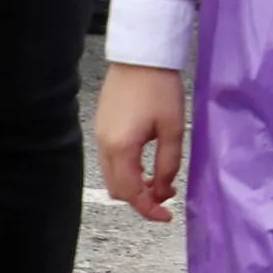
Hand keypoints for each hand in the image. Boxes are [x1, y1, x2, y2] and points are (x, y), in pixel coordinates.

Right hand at [93, 62, 186, 219]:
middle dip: (141, 199)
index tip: (166, 216)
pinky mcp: (103, 127)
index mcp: (121, 148)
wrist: (141, 55)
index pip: (131, 193)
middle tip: (166, 195)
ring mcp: (100, 137)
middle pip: (118, 189)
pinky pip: (112, 160)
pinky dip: (128, 169)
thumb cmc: (159, 87)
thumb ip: (169, 162)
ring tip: (161, 179)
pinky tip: (147, 162)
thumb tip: (164, 188)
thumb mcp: (173, 127)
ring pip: (114, 176)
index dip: (148, 209)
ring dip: (135, 184)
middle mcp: (104, 146)